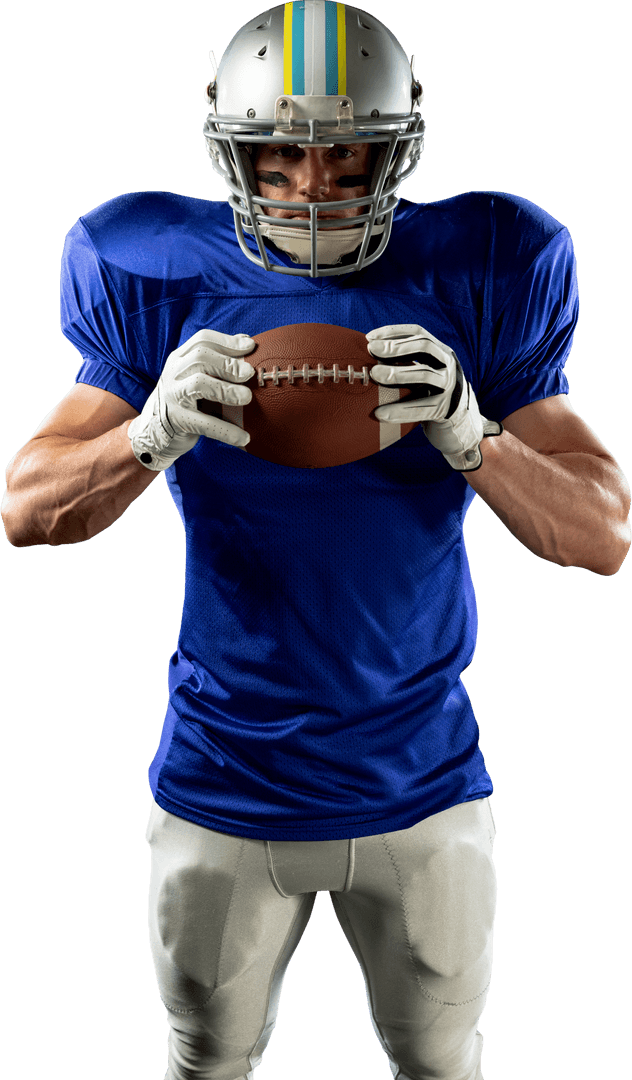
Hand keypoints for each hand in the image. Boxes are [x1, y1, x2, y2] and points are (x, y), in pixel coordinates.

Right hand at [128, 329, 255, 470]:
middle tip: (249, 373)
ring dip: (226, 389)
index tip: (250, 346)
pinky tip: (244, 438)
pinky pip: (204, 423)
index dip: (228, 342)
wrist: (152, 430)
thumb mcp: (193, 374)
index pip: (202, 340)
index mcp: (179, 358)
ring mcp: (173, 395)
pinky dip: (226, 431)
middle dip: (227, 363)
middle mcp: (174, 373)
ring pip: (199, 385)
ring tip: (247, 398)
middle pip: (200, 357)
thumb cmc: (183, 399)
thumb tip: (245, 341)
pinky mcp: (177, 420)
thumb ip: (215, 359)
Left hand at [367, 324, 501, 470]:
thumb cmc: (431, 395)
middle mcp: (448, 365)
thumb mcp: (423, 373)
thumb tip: (369, 355)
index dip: (394, 332)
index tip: (369, 338)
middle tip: (372, 350)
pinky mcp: (444, 409)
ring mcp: (449, 386)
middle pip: (424, 347)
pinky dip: (399, 411)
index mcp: (440, 352)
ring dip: (397, 372)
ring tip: (374, 374)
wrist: (460, 425)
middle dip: (396, 346)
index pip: (418, 333)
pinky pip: (421, 409)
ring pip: (424, 374)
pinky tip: (380, 414)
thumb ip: (406, 363)